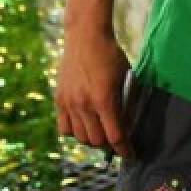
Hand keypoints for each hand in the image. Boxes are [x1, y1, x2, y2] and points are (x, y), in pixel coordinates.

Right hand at [55, 25, 131, 156]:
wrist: (85, 37)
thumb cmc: (111, 55)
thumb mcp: (126, 77)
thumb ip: (125, 102)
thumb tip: (127, 125)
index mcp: (104, 100)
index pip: (115, 136)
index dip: (125, 149)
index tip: (131, 154)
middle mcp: (84, 105)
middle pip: (97, 141)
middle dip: (110, 146)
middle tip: (118, 143)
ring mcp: (69, 103)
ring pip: (80, 137)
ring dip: (93, 141)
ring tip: (103, 135)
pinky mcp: (59, 100)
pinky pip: (64, 128)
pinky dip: (75, 132)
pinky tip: (85, 126)